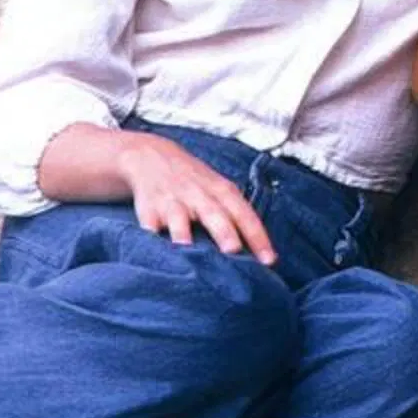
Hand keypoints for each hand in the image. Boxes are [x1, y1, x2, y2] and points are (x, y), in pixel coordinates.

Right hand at [117, 132, 275, 262]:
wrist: (152, 157)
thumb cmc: (196, 183)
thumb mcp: (220, 190)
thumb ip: (236, 216)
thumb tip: (259, 254)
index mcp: (222, 191)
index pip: (244, 214)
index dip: (258, 237)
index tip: (270, 260)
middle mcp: (199, 195)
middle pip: (214, 214)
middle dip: (224, 232)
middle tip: (234, 251)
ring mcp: (172, 202)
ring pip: (178, 219)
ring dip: (183, 234)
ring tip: (187, 249)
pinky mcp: (148, 210)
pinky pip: (150, 226)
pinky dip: (152, 238)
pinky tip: (155, 250)